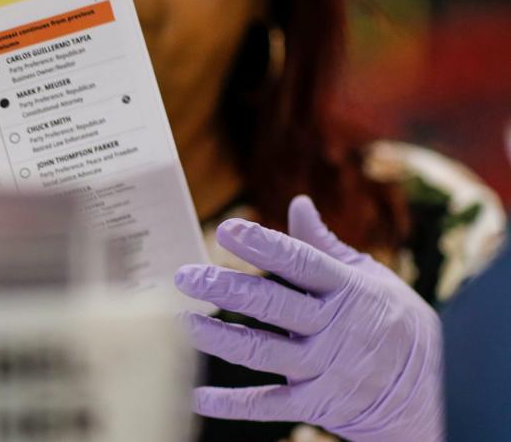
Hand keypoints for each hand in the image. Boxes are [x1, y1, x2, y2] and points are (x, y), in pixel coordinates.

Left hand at [174, 196, 442, 441]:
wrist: (426, 389)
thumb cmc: (389, 319)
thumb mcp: (368, 276)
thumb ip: (323, 245)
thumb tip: (297, 203)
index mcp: (346, 288)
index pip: (300, 262)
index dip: (263, 246)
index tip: (226, 229)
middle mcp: (333, 327)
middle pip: (274, 306)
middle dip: (227, 290)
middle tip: (186, 276)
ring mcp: (325, 368)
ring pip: (264, 352)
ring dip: (221, 339)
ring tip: (182, 323)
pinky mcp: (317, 403)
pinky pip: (270, 405)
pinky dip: (233, 404)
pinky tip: (197, 397)